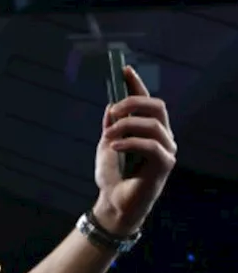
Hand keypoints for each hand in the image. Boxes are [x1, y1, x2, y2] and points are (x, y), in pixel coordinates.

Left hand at [93, 65, 177, 234]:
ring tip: (107, 136)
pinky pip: (151, 145)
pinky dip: (130, 142)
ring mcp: (166, 149)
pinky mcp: (165, 164)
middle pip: (157, 106)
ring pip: (154, 124)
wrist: (113, 203)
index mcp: (149, 129)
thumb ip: (111, 125)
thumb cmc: (112, 175)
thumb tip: (112, 105)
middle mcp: (162, 136)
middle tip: (112, 111)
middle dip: (132, 103)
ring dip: (126, 126)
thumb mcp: (107, 144)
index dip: (136, 84)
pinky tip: (114, 146)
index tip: (124, 69)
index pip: (147, 101)